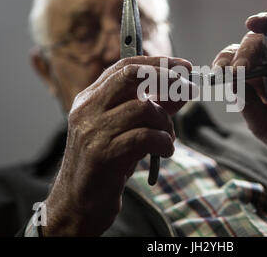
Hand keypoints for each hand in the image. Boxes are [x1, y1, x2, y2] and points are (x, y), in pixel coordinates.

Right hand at [43, 56, 195, 235]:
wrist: (78, 203)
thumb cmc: (105, 164)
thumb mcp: (127, 130)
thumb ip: (153, 108)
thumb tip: (183, 89)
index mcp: (89, 99)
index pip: (125, 66)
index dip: (158, 63)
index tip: (184, 66)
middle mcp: (87, 109)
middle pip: (131, 76)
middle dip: (166, 78)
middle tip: (188, 88)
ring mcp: (92, 131)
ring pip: (143, 108)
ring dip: (166, 123)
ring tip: (168, 139)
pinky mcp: (102, 154)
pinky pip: (144, 137)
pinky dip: (163, 142)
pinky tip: (164, 151)